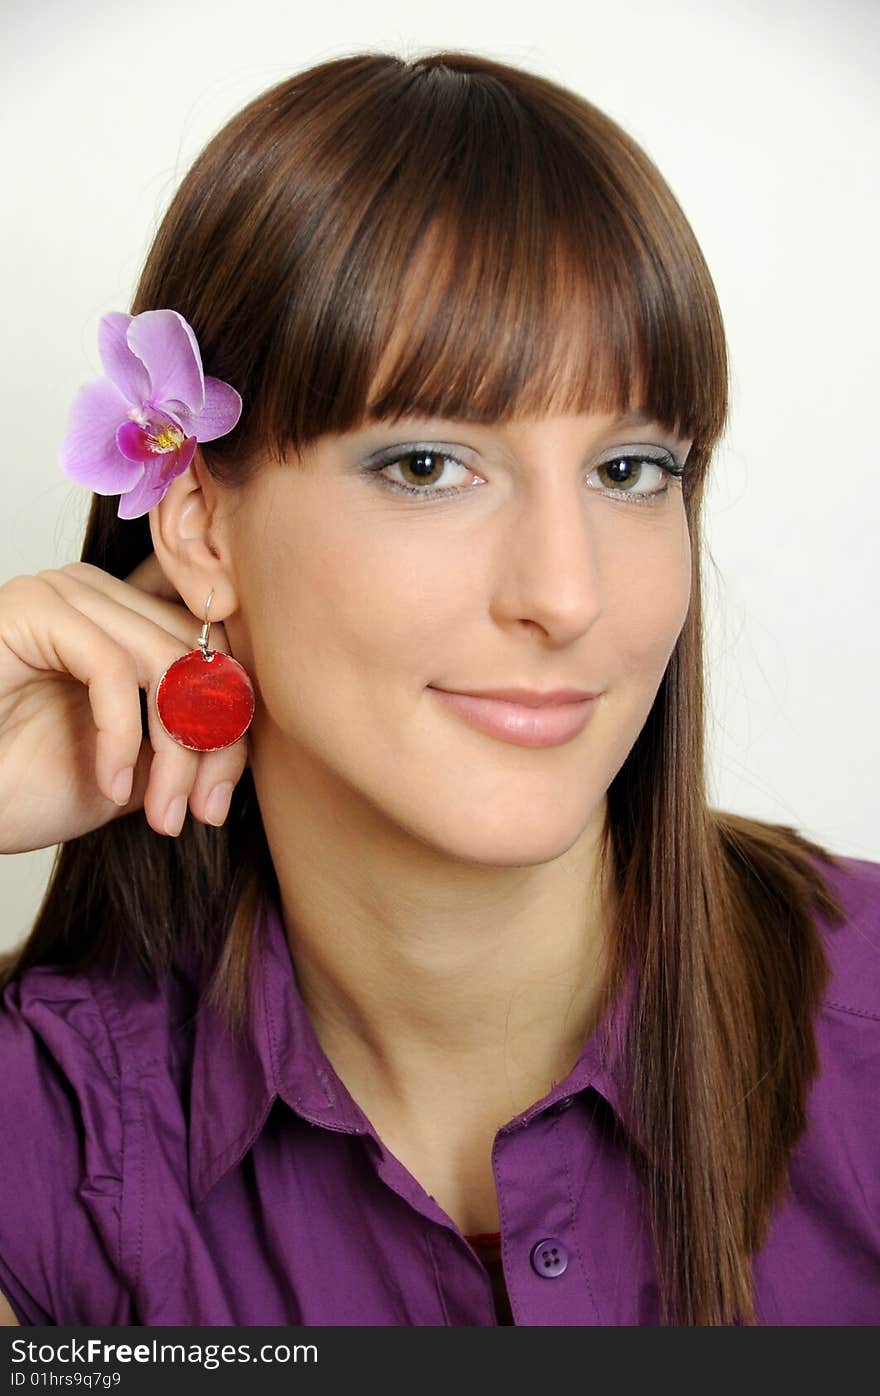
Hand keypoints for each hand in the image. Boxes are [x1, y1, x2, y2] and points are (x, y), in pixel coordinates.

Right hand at [0, 556, 249, 854]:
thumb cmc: (28, 786)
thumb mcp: (138, 769)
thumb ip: (192, 737)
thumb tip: (247, 730)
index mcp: (127, 620)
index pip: (216, 653)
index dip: (232, 727)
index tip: (220, 801)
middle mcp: (100, 593)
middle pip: (200, 656)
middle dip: (210, 747)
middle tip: (200, 812)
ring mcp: (65, 592)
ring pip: (166, 663)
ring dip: (174, 753)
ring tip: (163, 813)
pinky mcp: (33, 608)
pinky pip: (113, 670)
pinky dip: (122, 739)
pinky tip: (110, 789)